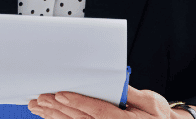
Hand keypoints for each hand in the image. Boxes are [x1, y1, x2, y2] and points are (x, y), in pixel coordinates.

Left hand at [28, 87, 178, 118]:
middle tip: (41, 99)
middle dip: (58, 109)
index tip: (61, 94)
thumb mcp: (151, 102)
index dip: (78, 102)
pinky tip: (48, 116)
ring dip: (54, 116)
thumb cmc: (158, 116)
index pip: (97, 111)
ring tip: (38, 107)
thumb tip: (116, 80)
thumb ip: (132, 94)